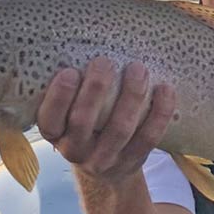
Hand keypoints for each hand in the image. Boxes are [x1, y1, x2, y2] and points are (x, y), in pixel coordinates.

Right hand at [36, 56, 176, 183]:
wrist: (105, 172)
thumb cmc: (82, 127)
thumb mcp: (65, 115)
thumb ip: (69, 91)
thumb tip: (78, 40)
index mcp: (55, 135)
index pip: (49, 119)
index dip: (58, 97)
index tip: (69, 71)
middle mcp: (76, 150)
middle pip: (83, 121)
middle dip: (95, 89)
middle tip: (103, 61)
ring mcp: (106, 159)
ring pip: (120, 128)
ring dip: (130, 95)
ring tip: (137, 68)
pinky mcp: (133, 160)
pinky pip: (149, 137)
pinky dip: (159, 112)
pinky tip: (164, 89)